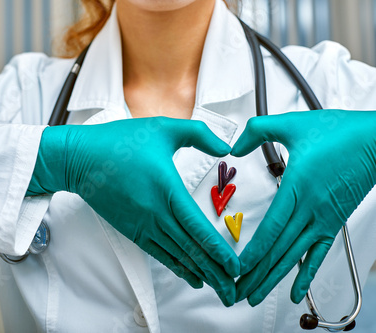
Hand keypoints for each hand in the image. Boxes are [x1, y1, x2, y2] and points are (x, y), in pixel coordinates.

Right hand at [28, 117, 239, 305]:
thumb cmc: (119, 141)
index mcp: (167, 190)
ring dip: (200, 275)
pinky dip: (178, 268)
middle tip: (234, 293)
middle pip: (191, 250)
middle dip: (215, 273)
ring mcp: (142, 225)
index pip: (198, 227)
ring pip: (177, 256)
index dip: (219, 250)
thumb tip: (227, 147)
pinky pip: (159, 254)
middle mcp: (156, 214)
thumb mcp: (163, 127)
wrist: (79, 159)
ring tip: (220, 291)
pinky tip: (192, 278)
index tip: (236, 268)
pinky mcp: (132, 230)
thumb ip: (198, 134)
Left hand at [231, 110, 375, 305]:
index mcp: (298, 187)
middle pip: (280, 249)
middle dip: (256, 274)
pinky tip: (293, 292)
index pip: (272, 227)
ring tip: (255, 296)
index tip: (238, 269)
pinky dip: (305, 274)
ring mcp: (323, 219)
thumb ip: (258, 131)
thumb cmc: (338, 132)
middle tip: (237, 293)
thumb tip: (234, 148)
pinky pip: (317, 254)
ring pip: (294, 256)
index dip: (255, 251)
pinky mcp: (333, 223)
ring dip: (273, 278)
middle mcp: (311, 209)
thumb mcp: (292, 124)